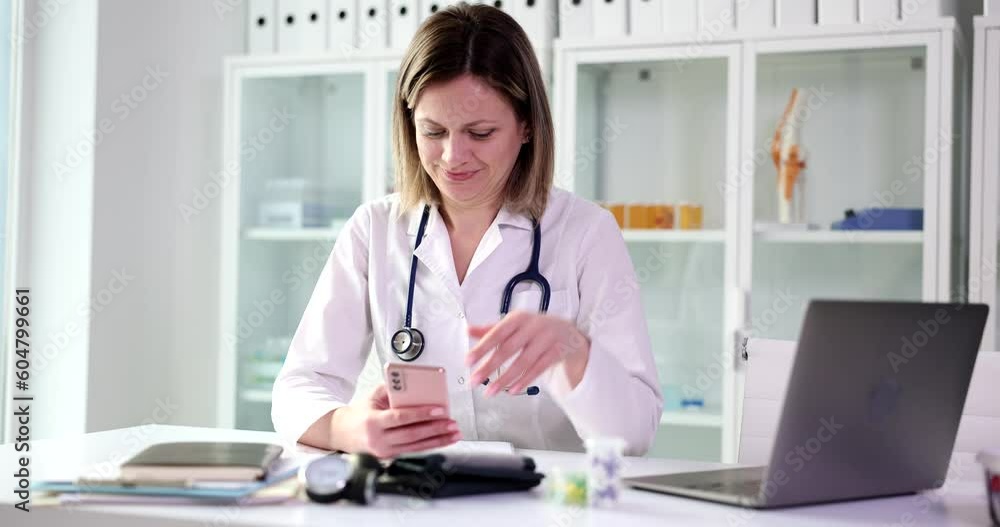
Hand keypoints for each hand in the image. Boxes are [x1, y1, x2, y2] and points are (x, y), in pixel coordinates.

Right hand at [331, 384, 459, 457]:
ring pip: (416, 447)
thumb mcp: (371, 397)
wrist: (343, 434)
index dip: (421, 414)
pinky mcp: (391, 457)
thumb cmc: (360, 413)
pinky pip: (414, 451)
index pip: (401, 418)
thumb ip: (391, 389)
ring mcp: (385, 452)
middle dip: (435, 429)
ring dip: (439, 440)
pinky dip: (431, 445)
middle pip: (412, 435)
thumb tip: (413, 384)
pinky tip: (444, 440)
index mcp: (373, 421)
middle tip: (452, 423)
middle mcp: (378, 440)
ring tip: (454, 433)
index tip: (439, 410)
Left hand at [465, 311, 590, 395]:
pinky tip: (513, 390)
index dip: (482, 347)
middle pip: (508, 349)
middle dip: (489, 367)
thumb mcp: (514, 325)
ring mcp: (546, 339)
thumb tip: (468, 330)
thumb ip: (491, 330)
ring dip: (505, 379)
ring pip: (523, 362)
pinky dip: (525, 381)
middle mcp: (532, 326)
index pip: (497, 333)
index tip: (468, 361)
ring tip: (490, 392)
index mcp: (518, 318)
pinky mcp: (556, 352)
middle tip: (474, 381)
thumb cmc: (533, 329)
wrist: (567, 332)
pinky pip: (539, 369)